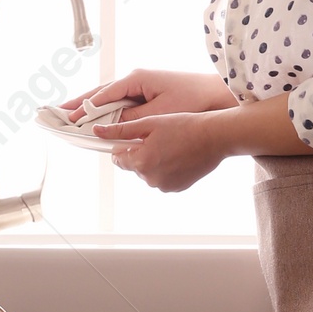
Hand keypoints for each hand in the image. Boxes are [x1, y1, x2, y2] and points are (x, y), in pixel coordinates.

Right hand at [60, 67, 236, 121]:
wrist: (218, 96)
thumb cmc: (192, 100)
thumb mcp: (158, 113)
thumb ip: (130, 120)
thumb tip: (107, 126)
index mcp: (135, 80)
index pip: (101, 95)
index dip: (82, 107)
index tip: (65, 116)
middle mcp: (135, 81)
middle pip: (99, 94)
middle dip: (78, 104)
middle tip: (56, 113)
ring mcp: (140, 87)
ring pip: (108, 99)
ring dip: (90, 108)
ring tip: (69, 116)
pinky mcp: (147, 95)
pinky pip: (120, 104)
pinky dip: (106, 112)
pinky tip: (96, 119)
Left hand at [94, 107, 230, 192]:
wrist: (214, 137)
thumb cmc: (184, 126)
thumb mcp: (150, 123)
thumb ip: (121, 130)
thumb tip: (98, 132)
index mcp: (141, 162)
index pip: (118, 158)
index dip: (124, 146)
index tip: (134, 137)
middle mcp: (150, 178)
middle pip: (134, 166)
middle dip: (140, 152)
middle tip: (158, 138)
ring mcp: (164, 186)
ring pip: (148, 172)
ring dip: (154, 161)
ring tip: (171, 145)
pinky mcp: (176, 188)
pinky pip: (162, 178)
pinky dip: (166, 168)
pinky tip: (178, 155)